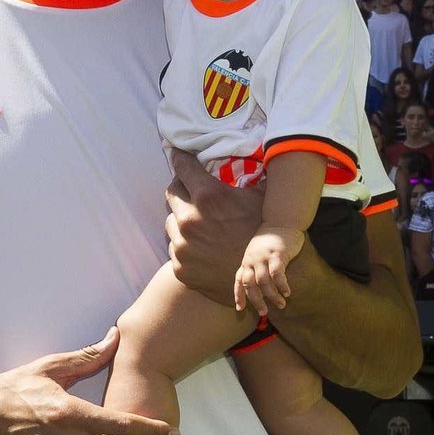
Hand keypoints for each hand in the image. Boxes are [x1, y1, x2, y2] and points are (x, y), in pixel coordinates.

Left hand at [165, 150, 263, 305]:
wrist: (260, 281)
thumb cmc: (263, 237)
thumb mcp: (261, 200)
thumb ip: (251, 176)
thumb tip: (260, 153)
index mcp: (208, 197)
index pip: (183, 167)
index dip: (180, 158)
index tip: (178, 154)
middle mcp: (189, 220)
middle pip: (172, 192)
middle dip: (180, 187)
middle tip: (190, 189)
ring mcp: (181, 245)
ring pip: (171, 221)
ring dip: (181, 218)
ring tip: (198, 223)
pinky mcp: (179, 266)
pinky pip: (174, 247)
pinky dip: (184, 243)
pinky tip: (200, 245)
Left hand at [233, 225, 305, 315]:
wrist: (281, 221)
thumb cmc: (270, 241)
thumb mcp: (257, 253)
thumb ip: (255, 267)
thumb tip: (257, 286)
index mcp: (246, 261)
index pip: (239, 281)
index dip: (238, 295)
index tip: (240, 309)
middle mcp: (251, 260)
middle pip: (250, 285)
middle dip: (256, 301)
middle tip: (264, 312)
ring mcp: (263, 257)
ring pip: (264, 282)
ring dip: (272, 296)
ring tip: (281, 304)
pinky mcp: (276, 254)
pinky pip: (277, 274)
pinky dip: (281, 285)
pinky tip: (287, 292)